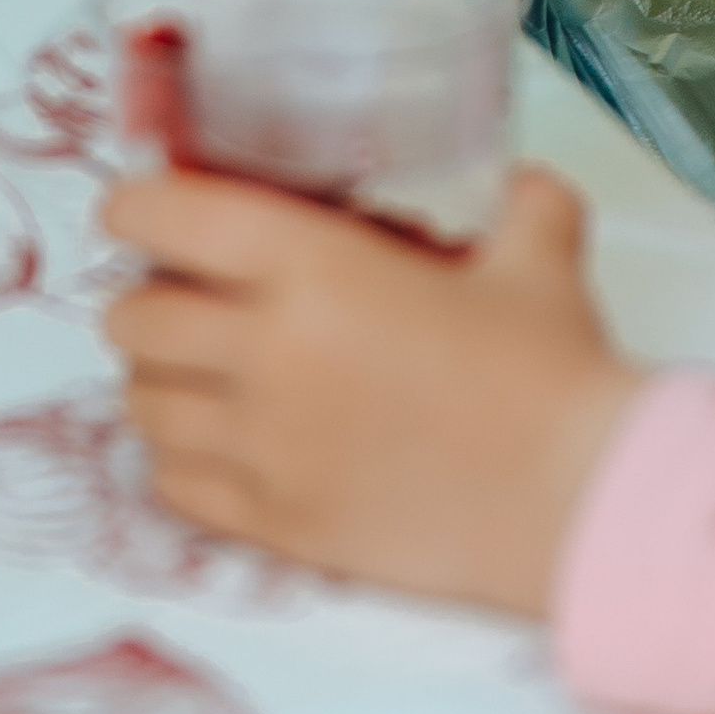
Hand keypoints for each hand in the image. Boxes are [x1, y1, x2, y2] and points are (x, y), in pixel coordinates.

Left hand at [103, 162, 644, 616]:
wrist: (583, 504)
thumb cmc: (555, 374)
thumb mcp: (535, 257)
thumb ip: (515, 206)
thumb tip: (517, 187)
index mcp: (313, 267)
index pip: (163, 217)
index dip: (136, 208)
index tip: (139, 211)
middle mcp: (267, 351)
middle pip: (132, 318)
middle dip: (145, 299)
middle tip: (184, 298)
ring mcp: (264, 446)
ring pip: (140, 405)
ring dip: (159, 381)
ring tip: (198, 374)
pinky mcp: (278, 526)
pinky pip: (174, 486)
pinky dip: (181, 460)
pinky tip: (220, 446)